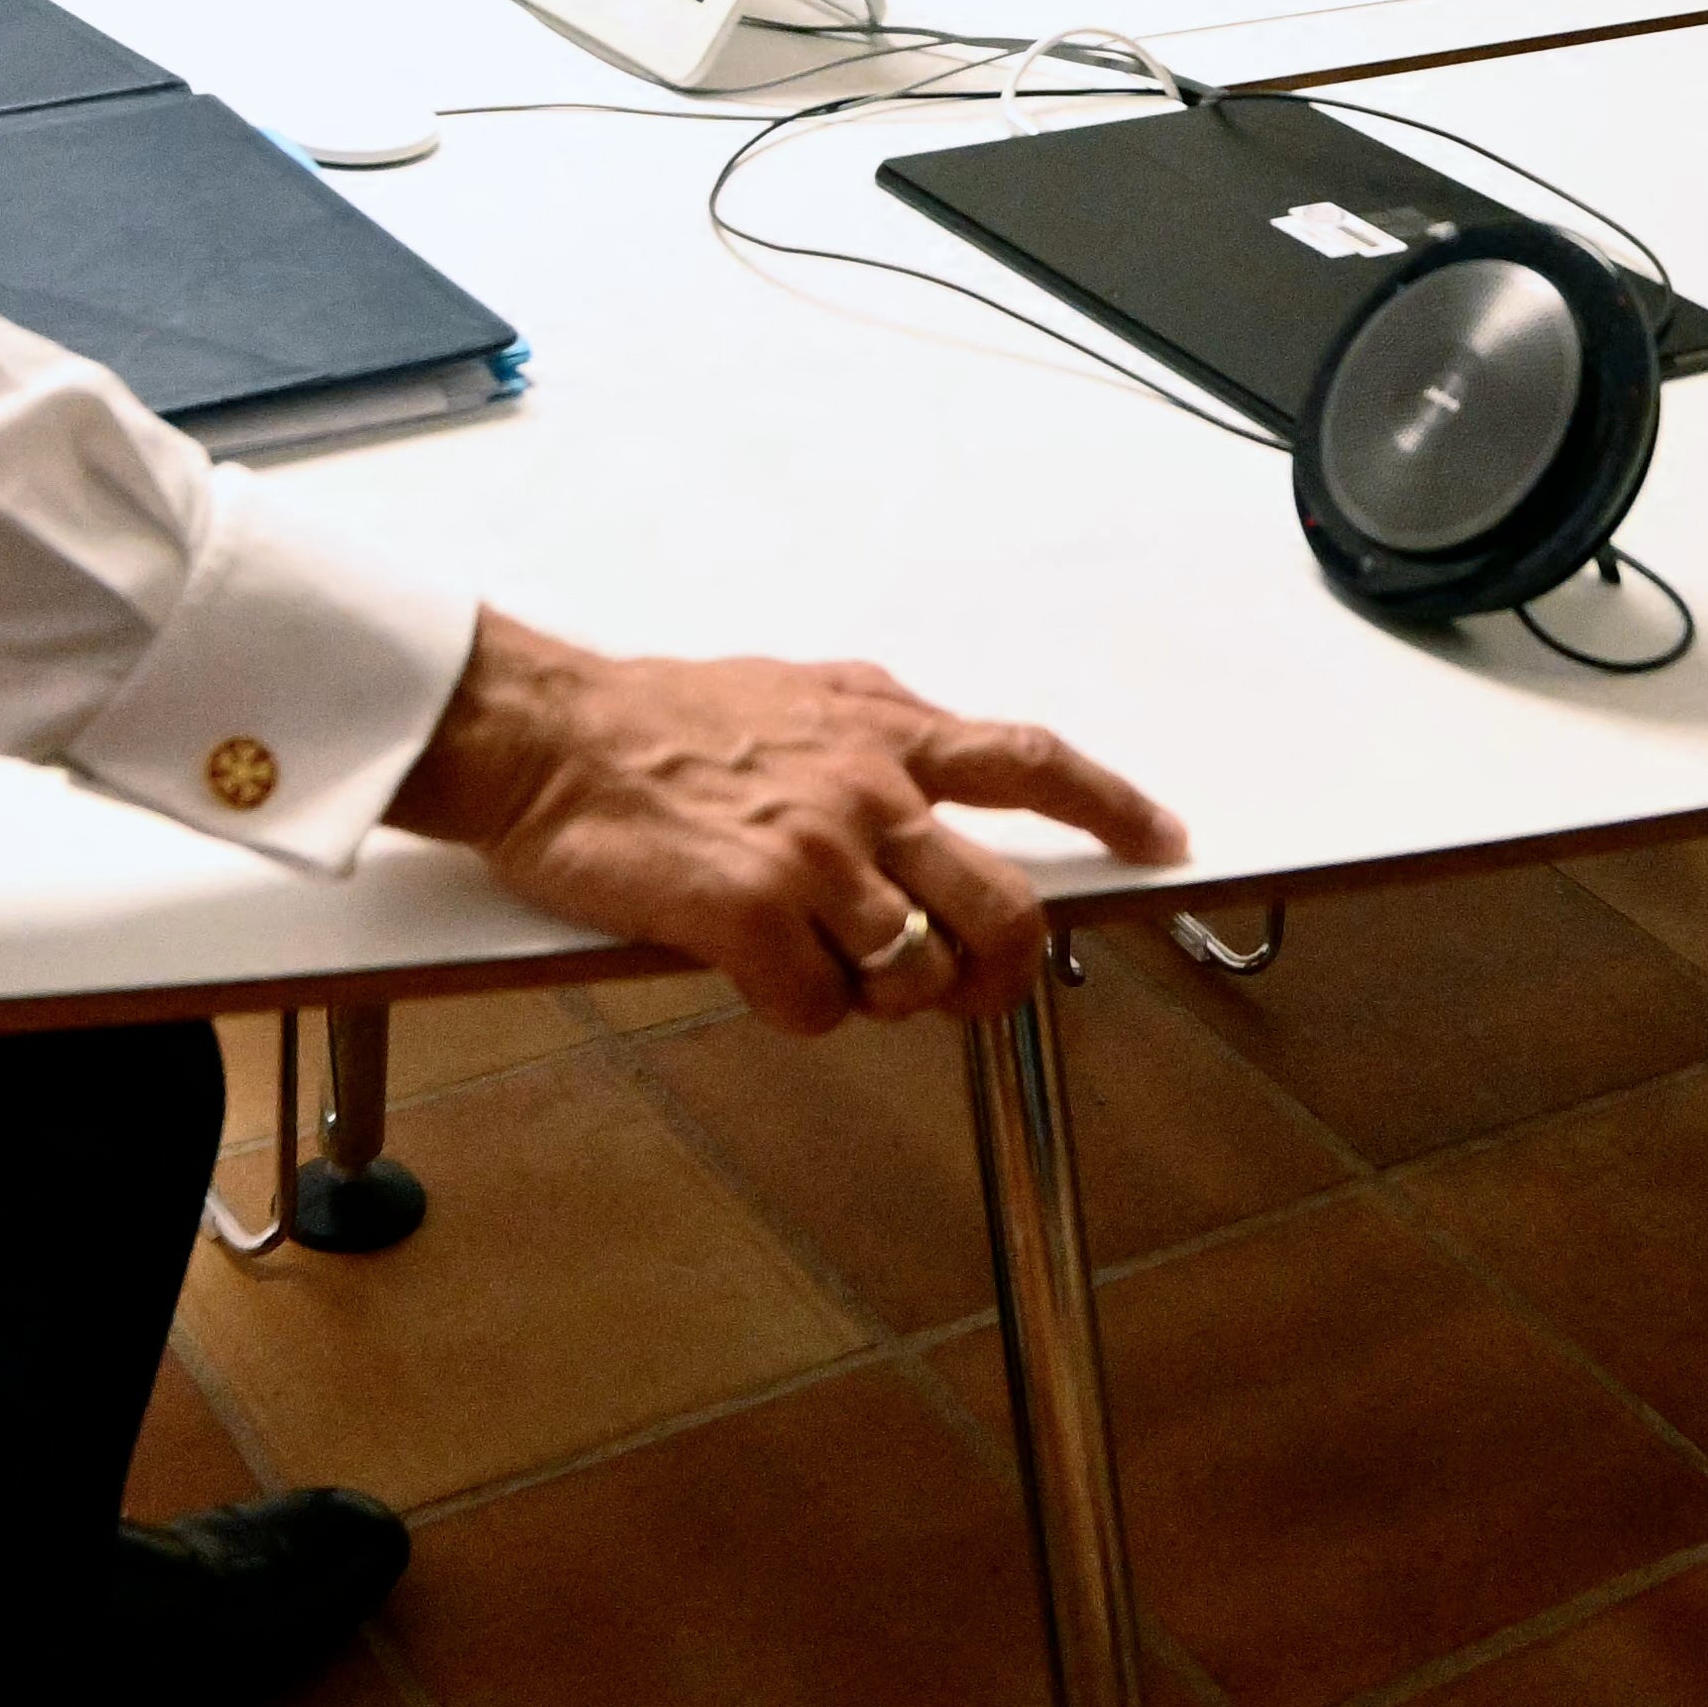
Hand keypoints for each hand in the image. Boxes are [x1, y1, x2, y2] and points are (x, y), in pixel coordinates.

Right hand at [387, 614, 1185, 1034]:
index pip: (1033, 762)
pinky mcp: (750, 913)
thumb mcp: (798, 694)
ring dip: (883, 997)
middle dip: (1003, 971)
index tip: (1160, 842)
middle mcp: (869, 789)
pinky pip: (820, 1009)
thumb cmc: (658, 719)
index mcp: (887, 730)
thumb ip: (876, 735)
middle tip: (974, 993)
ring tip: (826, 972)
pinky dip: (799, 1012)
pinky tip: (757, 977)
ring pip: (916, 975)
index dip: (1111, 807)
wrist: (548, 734)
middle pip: (1003, 907)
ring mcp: (815, 854)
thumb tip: (934, 776)